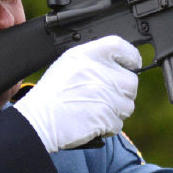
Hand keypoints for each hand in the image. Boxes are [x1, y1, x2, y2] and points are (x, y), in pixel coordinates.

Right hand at [13, 35, 140, 151]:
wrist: (40, 120)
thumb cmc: (53, 94)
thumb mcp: (69, 64)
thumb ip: (95, 60)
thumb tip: (119, 65)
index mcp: (88, 55)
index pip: (121, 46)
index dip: (130, 57)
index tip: (132, 65)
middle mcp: (100, 72)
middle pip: (131, 81)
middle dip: (121, 92)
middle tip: (103, 96)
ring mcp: (106, 95)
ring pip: (127, 105)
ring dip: (115, 110)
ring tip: (93, 109)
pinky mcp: (107, 117)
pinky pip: (118, 123)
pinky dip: (108, 126)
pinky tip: (91, 121)